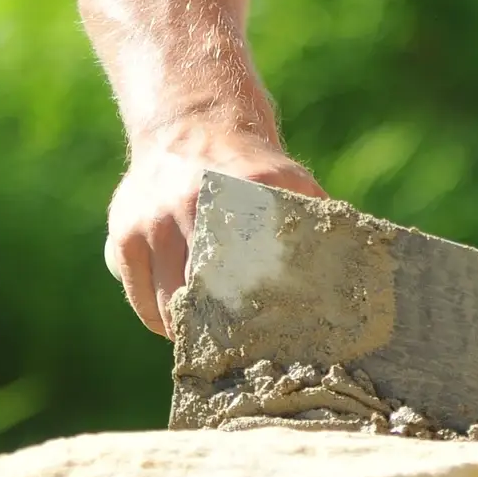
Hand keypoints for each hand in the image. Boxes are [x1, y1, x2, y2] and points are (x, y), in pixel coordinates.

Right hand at [105, 131, 324, 336]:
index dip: (262, 311)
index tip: (274, 338)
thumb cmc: (249, 167)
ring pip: (169, 304)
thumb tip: (355, 264)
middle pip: (209, 295)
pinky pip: (140, 297)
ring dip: (191, 330)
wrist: (189, 125)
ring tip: (214, 345)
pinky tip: (181, 327)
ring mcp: (150, 222)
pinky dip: (159, 318)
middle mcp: (191, 204)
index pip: (255, 269)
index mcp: (245, 190)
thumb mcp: (289, 181)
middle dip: (225, 328)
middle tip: (246, 351)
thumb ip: (316, 218)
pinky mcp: (122, 235)